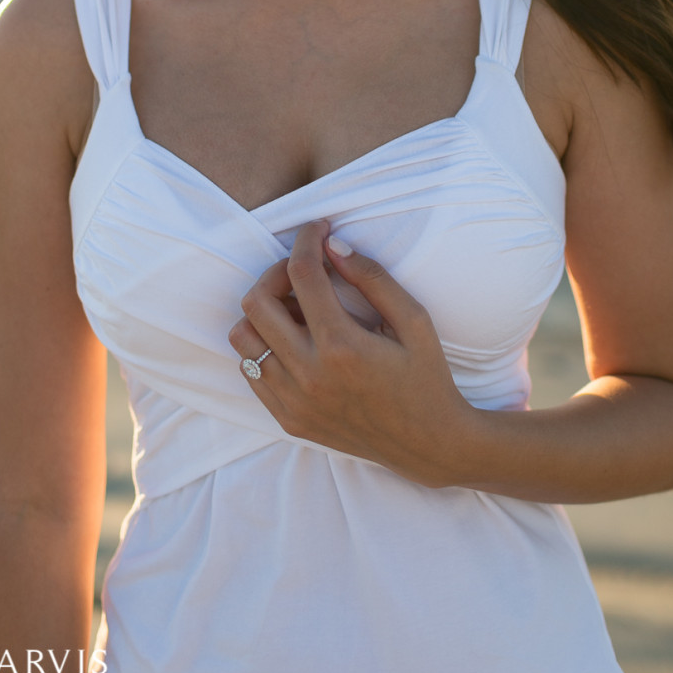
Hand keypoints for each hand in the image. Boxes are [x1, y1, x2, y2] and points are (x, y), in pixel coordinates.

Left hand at [227, 219, 473, 486]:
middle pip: (257, 301)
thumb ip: (373, 277)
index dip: (306, 239)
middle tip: (304, 270)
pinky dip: (263, 345)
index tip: (317, 228)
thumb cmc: (427, 377)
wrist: (428, 444)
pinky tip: (294, 340)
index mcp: (342, 346)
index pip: (302, 273)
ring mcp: (294, 401)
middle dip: (277, 272)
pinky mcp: (288, 419)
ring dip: (264, 311)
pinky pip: (250, 370)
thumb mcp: (414, 320)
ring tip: (297, 308)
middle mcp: (309, 375)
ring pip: (243, 337)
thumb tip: (333, 245)